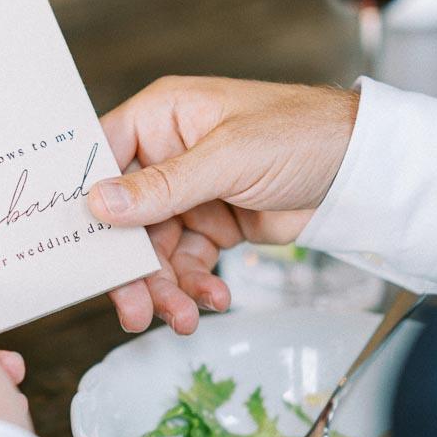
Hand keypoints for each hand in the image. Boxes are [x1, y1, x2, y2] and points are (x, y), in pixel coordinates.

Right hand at [89, 76, 358, 334]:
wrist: (363, 171)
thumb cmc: (302, 134)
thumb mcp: (230, 158)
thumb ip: (163, 186)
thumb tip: (99, 203)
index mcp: (162, 117)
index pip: (100, 156)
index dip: (84, 200)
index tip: (72, 246)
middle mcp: (167, 154)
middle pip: (125, 218)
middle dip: (132, 268)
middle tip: (134, 311)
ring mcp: (189, 192)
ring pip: (154, 250)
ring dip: (167, 287)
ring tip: (184, 319)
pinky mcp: (212, 224)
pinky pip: (187, 262)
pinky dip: (196, 286)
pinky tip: (214, 300)